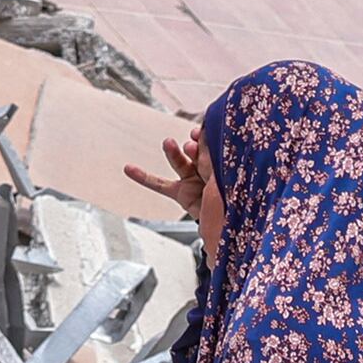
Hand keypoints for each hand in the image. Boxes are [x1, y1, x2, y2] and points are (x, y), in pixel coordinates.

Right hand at [130, 132, 223, 262]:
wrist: (226, 232)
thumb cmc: (232, 204)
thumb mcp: (225, 178)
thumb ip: (215, 159)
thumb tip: (206, 133)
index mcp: (223, 164)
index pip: (213, 144)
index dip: (207, 136)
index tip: (203, 130)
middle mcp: (208, 170)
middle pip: (196, 151)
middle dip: (194, 146)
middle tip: (193, 143)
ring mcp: (193, 181)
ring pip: (179, 162)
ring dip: (172, 152)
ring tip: (168, 143)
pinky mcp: (181, 193)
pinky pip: (159, 184)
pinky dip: (144, 177)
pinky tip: (129, 169)